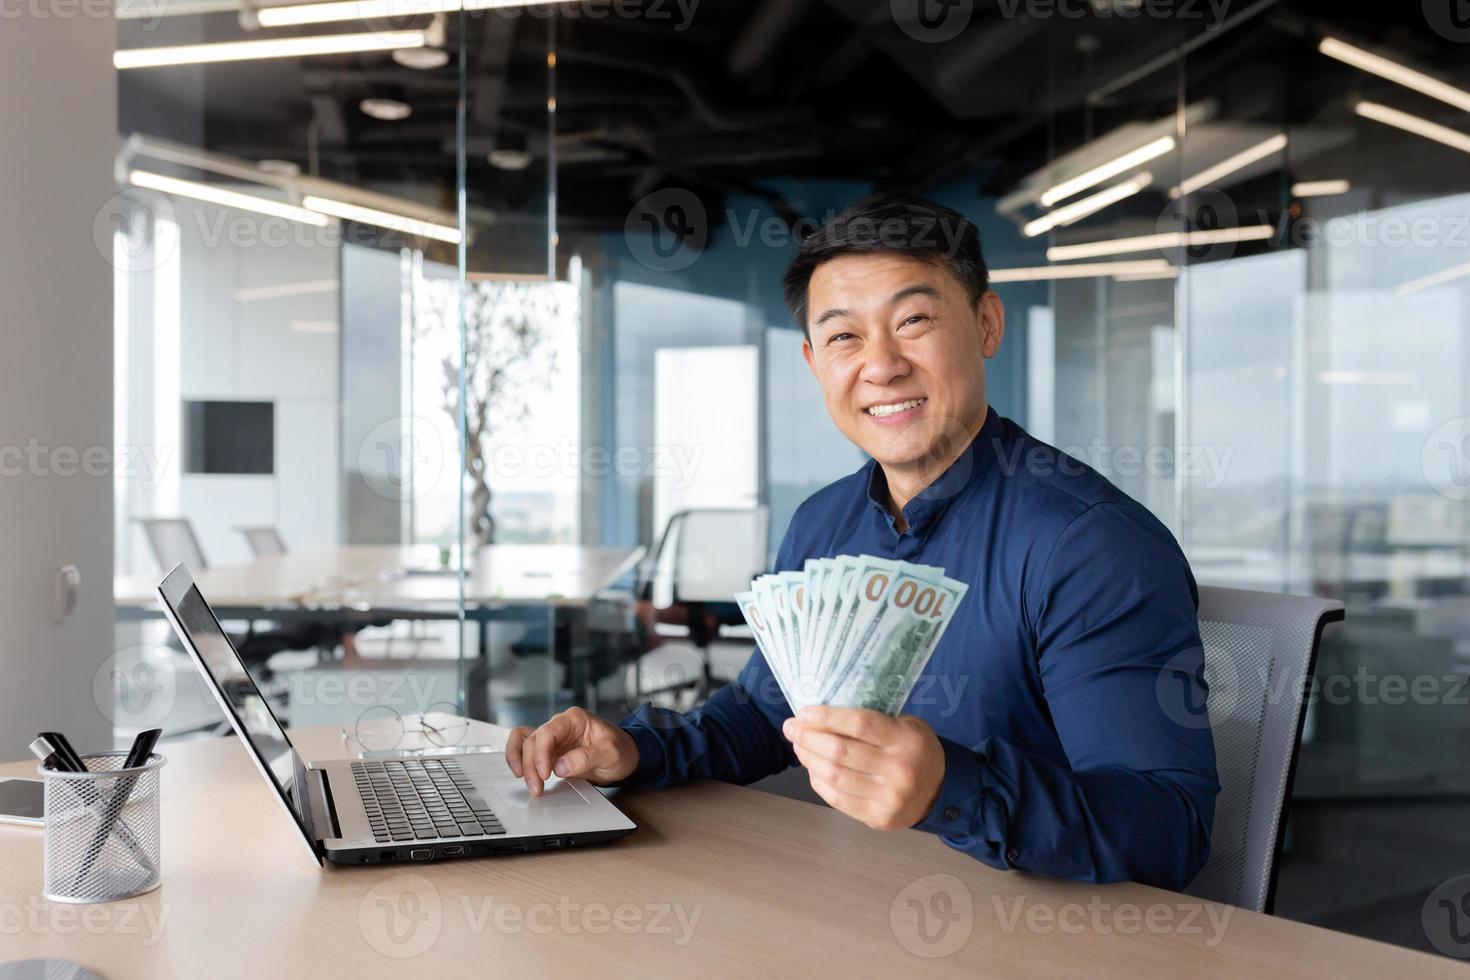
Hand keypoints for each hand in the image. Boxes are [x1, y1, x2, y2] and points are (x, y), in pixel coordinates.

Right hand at [505, 707, 638, 796]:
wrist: (624, 757)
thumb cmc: (619, 750)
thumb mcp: (611, 754)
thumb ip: (587, 758)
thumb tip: (560, 766)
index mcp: (574, 719)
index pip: (549, 732)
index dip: (542, 753)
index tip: (546, 773)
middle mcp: (560, 725)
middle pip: (534, 740)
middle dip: (532, 765)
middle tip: (537, 788)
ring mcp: (553, 738)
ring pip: (526, 744)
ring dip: (523, 765)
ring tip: (531, 785)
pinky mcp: (549, 750)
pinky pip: (524, 747)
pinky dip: (517, 757)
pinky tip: (519, 771)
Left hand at [782, 706, 944, 830]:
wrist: (939, 790)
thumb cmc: (915, 749)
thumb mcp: (906, 724)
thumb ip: (874, 720)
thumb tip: (824, 714)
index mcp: (906, 740)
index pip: (860, 724)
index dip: (827, 717)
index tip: (804, 712)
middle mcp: (899, 770)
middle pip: (841, 752)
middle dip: (808, 737)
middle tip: (791, 727)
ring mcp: (888, 797)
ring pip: (834, 776)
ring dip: (808, 758)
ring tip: (798, 745)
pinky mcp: (878, 817)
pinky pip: (837, 799)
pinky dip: (818, 781)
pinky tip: (812, 768)